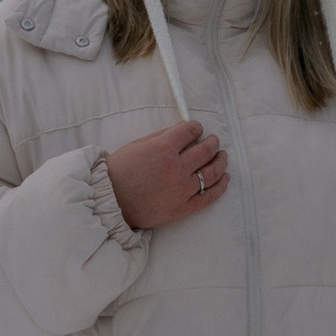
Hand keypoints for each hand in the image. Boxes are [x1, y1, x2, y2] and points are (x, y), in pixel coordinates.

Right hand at [105, 119, 229, 230]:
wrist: (109, 202)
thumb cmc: (119, 171)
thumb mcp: (138, 145)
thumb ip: (162, 136)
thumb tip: (183, 129)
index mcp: (163, 149)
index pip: (190, 131)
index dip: (196, 128)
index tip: (197, 129)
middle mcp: (177, 168)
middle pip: (206, 150)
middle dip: (212, 142)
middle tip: (213, 140)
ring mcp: (182, 189)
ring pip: (213, 172)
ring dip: (221, 160)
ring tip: (222, 156)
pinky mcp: (183, 207)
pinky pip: (209, 196)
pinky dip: (221, 185)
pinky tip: (226, 177)